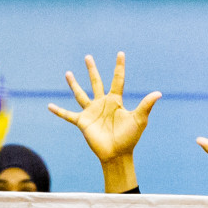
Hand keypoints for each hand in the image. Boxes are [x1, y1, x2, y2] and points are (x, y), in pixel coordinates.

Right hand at [49, 53, 160, 173]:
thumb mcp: (139, 119)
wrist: (117, 154)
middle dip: (92, 70)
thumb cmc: (129, 138)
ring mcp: (91, 112)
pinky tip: (49, 106)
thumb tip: (159, 93)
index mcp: (116, 100)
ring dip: (74, 84)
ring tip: (68, 73)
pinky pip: (68, 115)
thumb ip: (146, 105)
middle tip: (88, 57)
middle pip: (96, 82)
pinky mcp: (82, 122)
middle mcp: (102, 103)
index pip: (117, 79)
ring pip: (80, 94)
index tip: (120, 53)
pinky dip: (59, 111)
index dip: (119, 66)